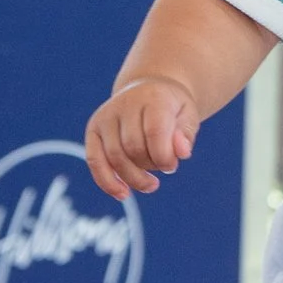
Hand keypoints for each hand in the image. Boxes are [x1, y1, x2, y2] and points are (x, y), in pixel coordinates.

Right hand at [87, 76, 198, 197]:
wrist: (150, 88)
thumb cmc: (172, 108)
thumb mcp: (188, 115)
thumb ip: (186, 134)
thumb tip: (182, 153)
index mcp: (152, 97)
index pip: (154, 132)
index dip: (164, 157)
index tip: (172, 166)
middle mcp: (124, 104)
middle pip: (133, 147)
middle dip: (150, 166)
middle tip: (164, 168)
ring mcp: (106, 116)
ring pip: (114, 157)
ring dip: (133, 178)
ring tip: (151, 184)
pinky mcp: (94, 129)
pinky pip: (94, 160)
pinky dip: (107, 181)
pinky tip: (123, 194)